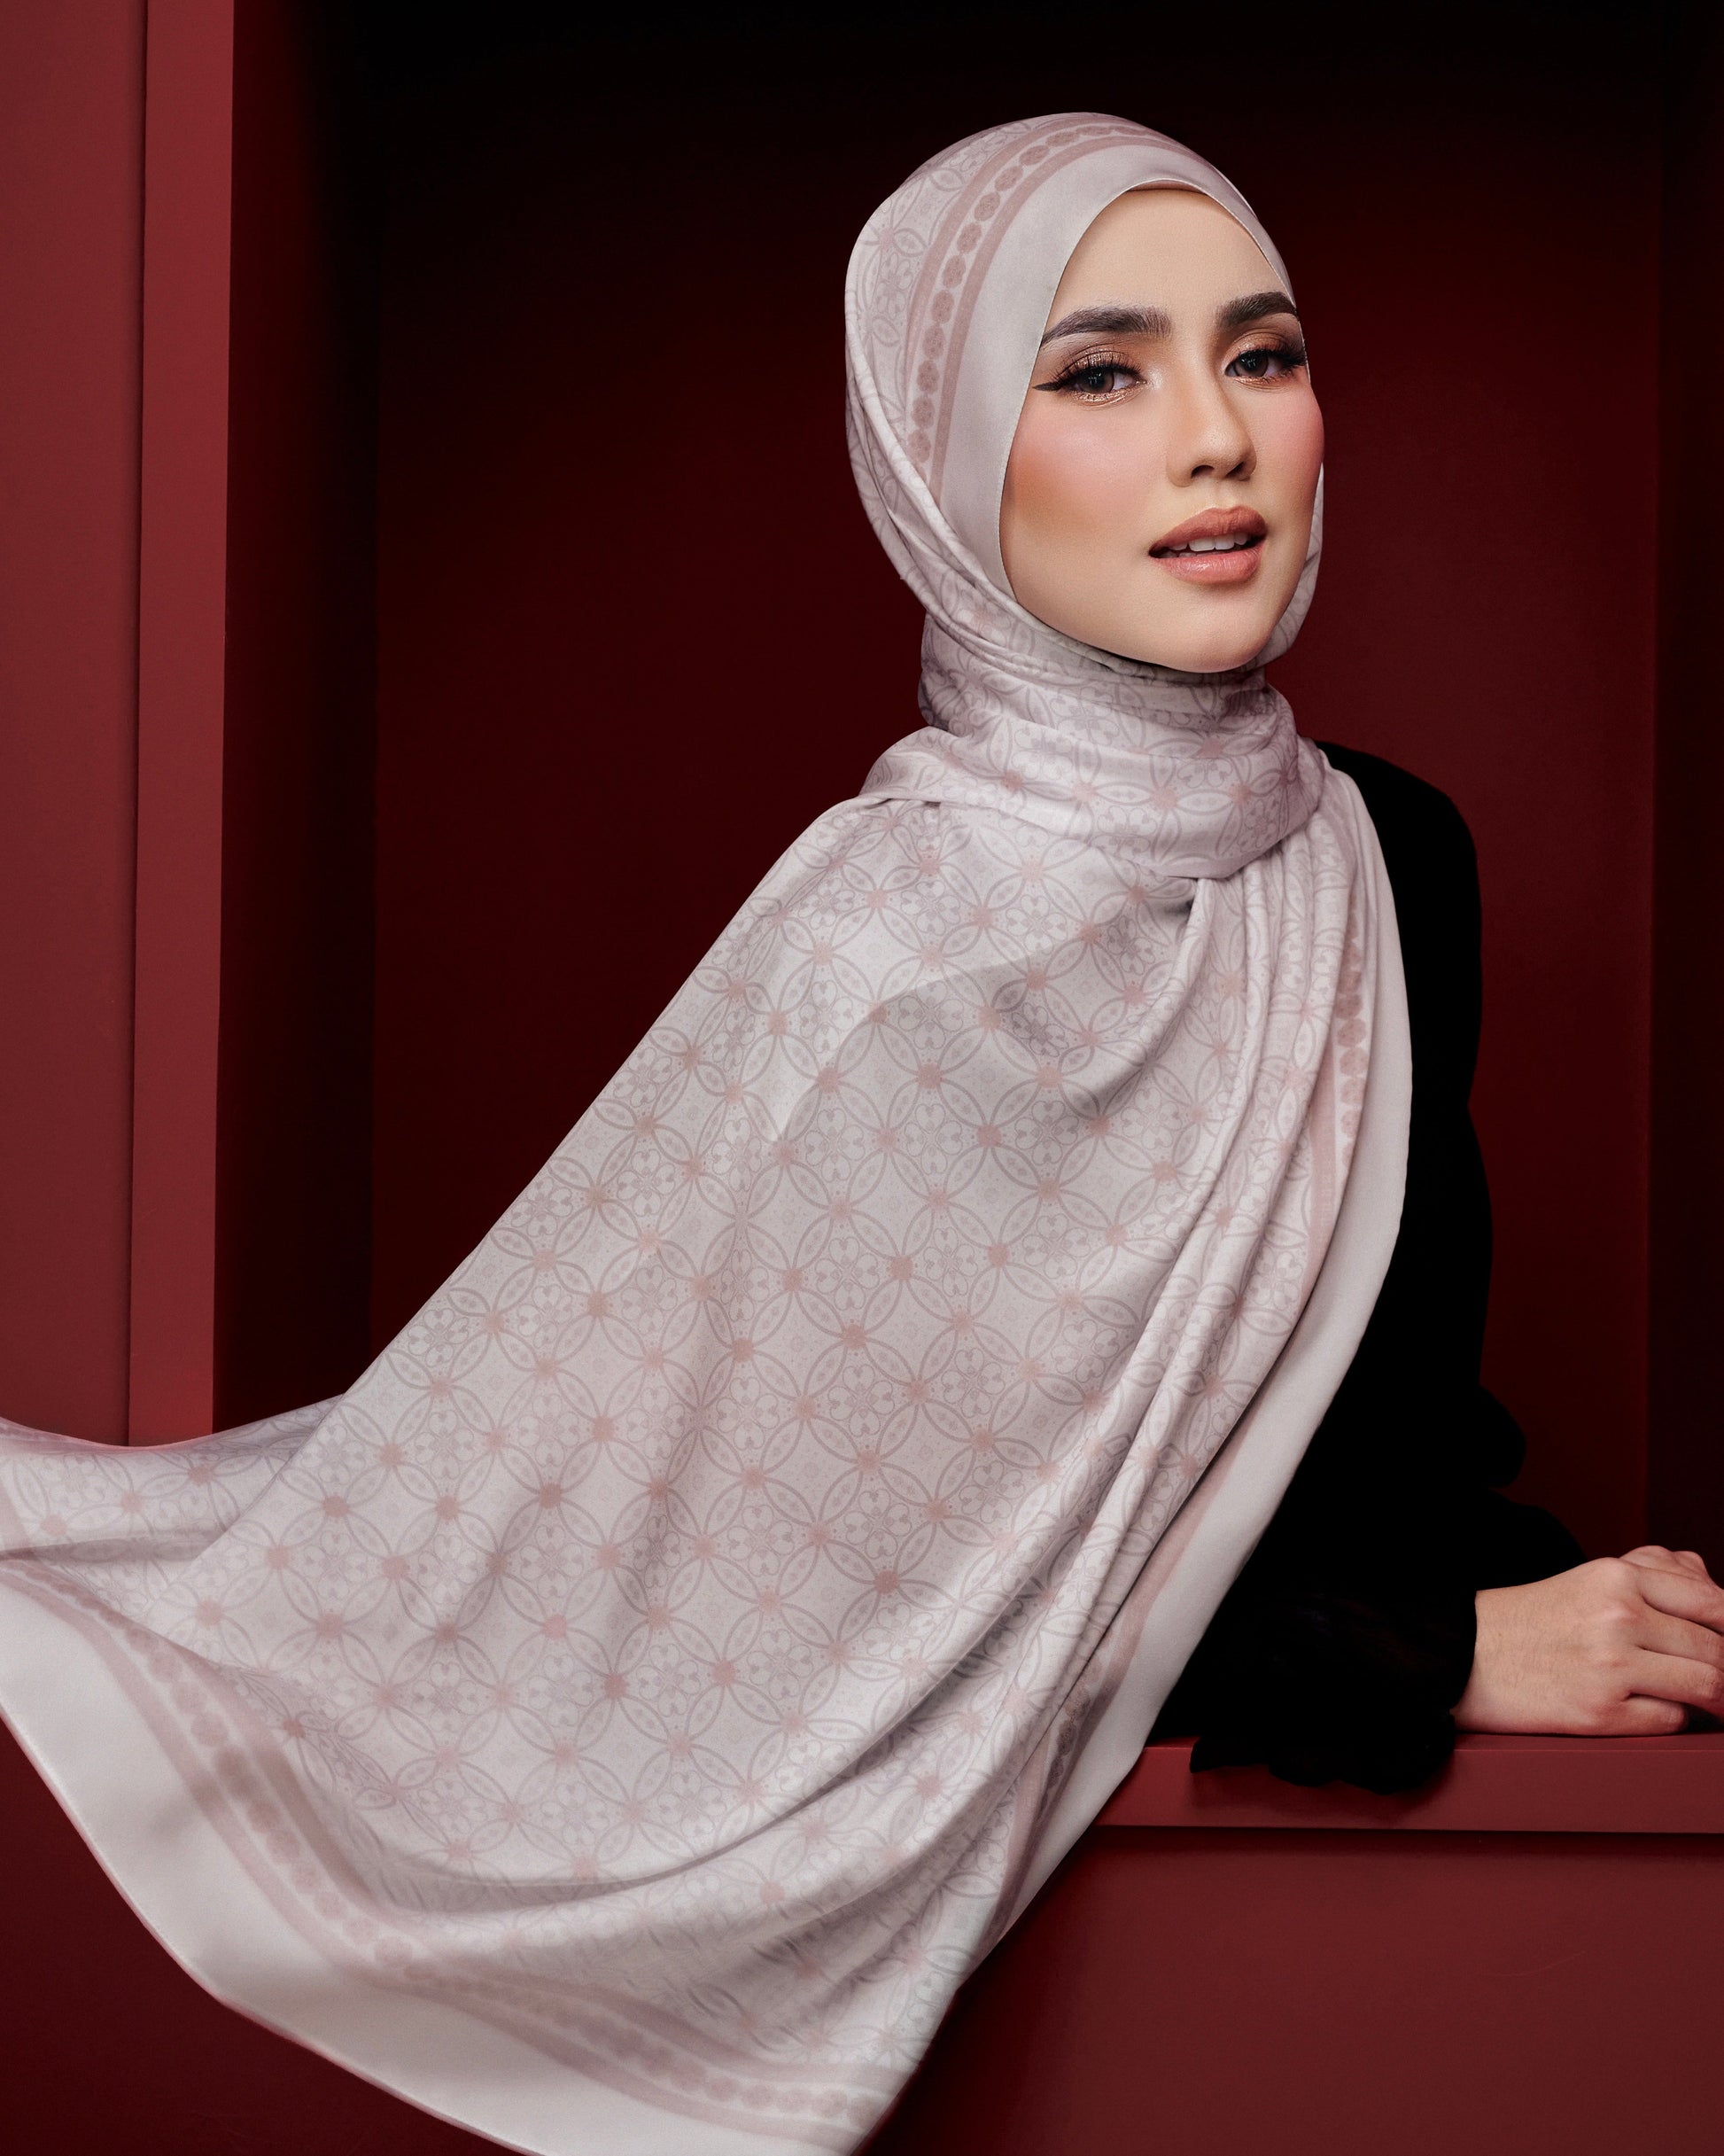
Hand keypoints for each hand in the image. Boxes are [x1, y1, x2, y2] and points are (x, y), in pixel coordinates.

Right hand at [1455, 1546, 1723, 1734]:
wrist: (1467, 1656)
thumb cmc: (1535, 1620)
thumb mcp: (1592, 1580)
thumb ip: (1657, 1577)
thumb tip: (1717, 1595)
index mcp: (1617, 1576)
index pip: (1712, 1602)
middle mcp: (1617, 1616)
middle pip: (1715, 1650)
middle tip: (1722, 1682)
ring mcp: (1609, 1666)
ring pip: (1706, 1686)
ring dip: (1718, 1700)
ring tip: (1710, 1703)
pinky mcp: (1599, 1712)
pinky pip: (1671, 1720)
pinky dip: (1676, 1719)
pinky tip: (1659, 1709)